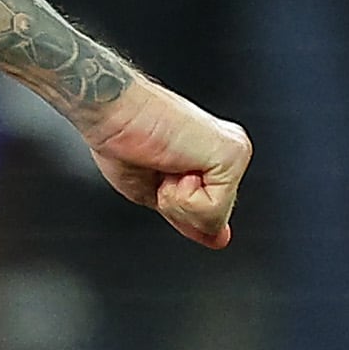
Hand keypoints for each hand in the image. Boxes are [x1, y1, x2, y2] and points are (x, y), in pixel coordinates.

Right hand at [83, 76, 251, 246]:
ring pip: (214, 217)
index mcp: (214, 157)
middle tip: (160, 167)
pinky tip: (173, 163)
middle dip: (177, 205)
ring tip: (165, 163)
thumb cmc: (122, 138)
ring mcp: (235, 151)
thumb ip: (190, 216)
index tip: (157, 171)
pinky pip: (212, 211)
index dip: (176, 208)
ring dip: (176, 200)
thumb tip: (218, 238)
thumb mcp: (156, 192)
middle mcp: (230, 151)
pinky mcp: (232, 155)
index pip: (211, 212)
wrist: (113, 111)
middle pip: (215, 218)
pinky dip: (181, 197)